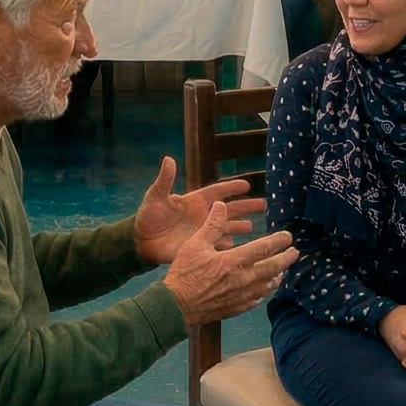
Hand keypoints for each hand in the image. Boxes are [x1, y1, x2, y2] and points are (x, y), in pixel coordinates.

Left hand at [132, 158, 259, 265]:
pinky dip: (227, 246)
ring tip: (254, 227)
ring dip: (240, 226)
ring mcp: (202, 231)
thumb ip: (165, 180)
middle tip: (264, 205)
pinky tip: (239, 247)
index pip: (217, 191)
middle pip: (229, 209)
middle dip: (246, 206)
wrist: (141, 241)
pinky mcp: (199, 246)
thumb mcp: (155, 196)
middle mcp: (202, 215)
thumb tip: (168, 159)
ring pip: (226, 227)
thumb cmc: (148, 216)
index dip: (232, 187)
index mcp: (194, 201)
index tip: (247, 184)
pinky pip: (218, 245)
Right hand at [162, 201, 294, 325]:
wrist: (175, 305)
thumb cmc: (183, 272)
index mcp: (233, 261)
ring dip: (277, 277)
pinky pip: (255, 300)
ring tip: (282, 271)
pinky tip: (263, 290)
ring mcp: (240, 296)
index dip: (278, 242)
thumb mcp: (195, 244)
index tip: (288, 236)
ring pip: (266, 286)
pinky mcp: (235, 308)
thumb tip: (221, 205)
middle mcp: (242, 279)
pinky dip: (263, 293)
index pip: (264, 249)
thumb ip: (212, 225)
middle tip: (295, 253)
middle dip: (286, 260)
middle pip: (272, 269)